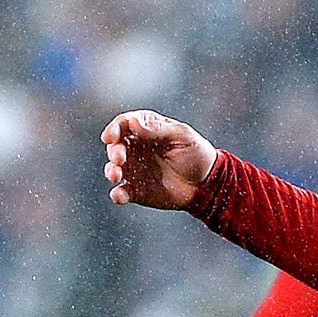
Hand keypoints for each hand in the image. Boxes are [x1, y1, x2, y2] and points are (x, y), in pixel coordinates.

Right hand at [102, 110, 217, 210]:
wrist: (206, 184)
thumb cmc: (196, 154)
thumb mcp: (182, 136)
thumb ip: (158, 129)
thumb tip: (134, 121)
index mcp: (146, 130)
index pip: (124, 124)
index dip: (114, 129)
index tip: (110, 137)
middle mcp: (136, 148)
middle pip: (115, 146)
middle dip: (114, 151)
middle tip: (120, 158)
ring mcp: (135, 170)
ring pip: (113, 168)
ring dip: (111, 171)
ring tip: (116, 176)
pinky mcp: (137, 190)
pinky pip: (121, 192)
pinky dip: (117, 194)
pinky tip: (119, 195)